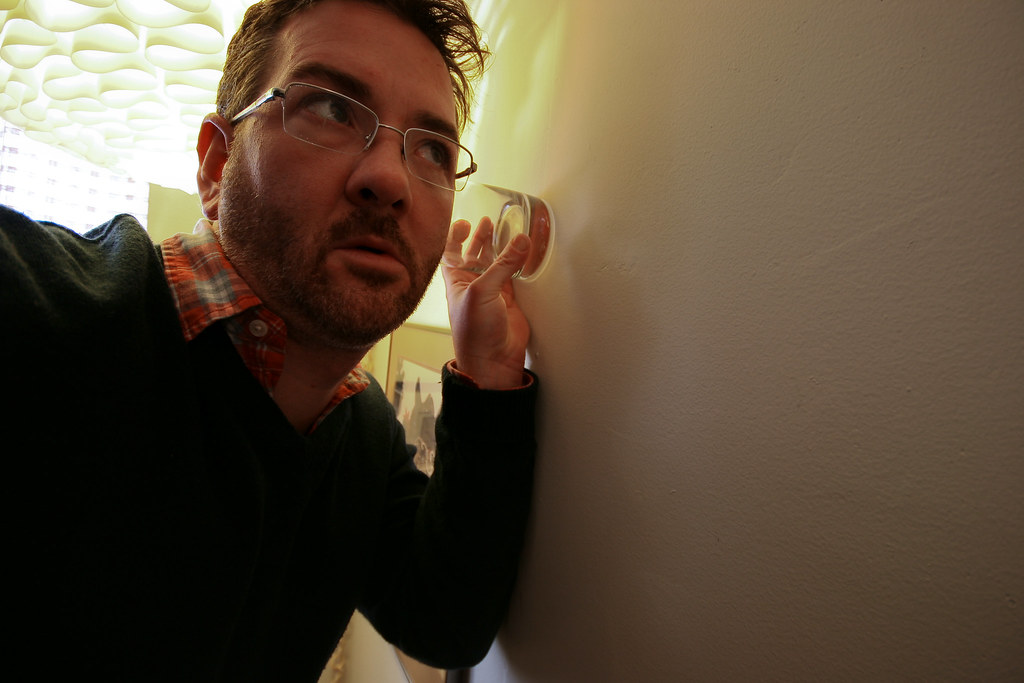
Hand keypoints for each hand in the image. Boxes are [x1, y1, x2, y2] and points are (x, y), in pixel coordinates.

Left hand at [442, 218, 530, 388]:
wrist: (492, 360)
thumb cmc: (474, 331)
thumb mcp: (482, 291)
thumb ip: (503, 265)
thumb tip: (519, 241)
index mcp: (455, 281)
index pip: (450, 253)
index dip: (454, 237)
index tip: (465, 223)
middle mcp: (471, 284)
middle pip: (474, 253)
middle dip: (480, 237)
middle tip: (489, 222)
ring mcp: (491, 291)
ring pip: (496, 262)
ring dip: (500, 247)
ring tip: (507, 230)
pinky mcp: (509, 299)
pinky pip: (513, 274)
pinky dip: (519, 262)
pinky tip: (523, 251)